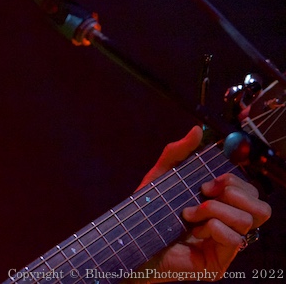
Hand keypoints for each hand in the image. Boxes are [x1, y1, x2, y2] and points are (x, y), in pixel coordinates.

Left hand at [131, 126, 271, 281]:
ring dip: (215, 210)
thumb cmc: (147, 210)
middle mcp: (229, 224)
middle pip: (261, 206)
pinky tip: (194, 231)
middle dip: (232, 192)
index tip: (208, 180)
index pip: (251, 190)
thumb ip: (177, 153)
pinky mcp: (220, 261)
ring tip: (189, 213)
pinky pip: (234, 239)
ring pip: (248, 220)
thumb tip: (196, 131)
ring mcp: (227, 245)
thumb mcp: (160, 176)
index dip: (235, 179)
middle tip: (203, 192)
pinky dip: (212, 229)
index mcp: (221, 204)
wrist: (130, 238)